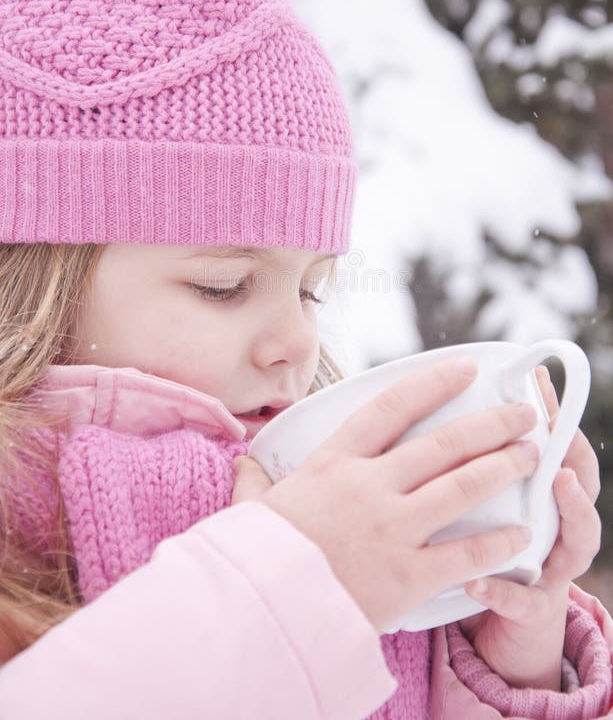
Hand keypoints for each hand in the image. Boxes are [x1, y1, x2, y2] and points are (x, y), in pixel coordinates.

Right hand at [233, 359, 538, 634]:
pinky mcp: (408, 574)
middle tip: (523, 415)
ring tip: (531, 455)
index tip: (466, 371)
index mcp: (335, 462)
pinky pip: (466, 553)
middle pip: (444, 443)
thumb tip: (242, 464)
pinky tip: (521, 533)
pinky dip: (498, 542)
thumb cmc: (257, 555)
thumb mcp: (253, 507)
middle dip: (490, 425)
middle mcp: (370, 485)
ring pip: (463, 486)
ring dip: (503, 466)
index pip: (392, 407)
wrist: (260, 610)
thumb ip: (253, 481)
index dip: (433, 383)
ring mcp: (393, 528)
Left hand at [461, 365, 600, 689]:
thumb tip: (446, 403)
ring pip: (577, 539)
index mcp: (545, 493)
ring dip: (570, 510)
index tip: (536, 381)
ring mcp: (553, 569)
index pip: (560, 446)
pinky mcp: (532, 609)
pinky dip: (503, 590)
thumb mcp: (483, 498)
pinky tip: (477, 581)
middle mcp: (560, 525)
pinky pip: (523, 600)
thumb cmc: (487, 545)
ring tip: (557, 483)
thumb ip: (473, 461)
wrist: (500, 623)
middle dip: (571, 448)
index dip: (554, 413)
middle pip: (581, 483)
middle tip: (555, 428)